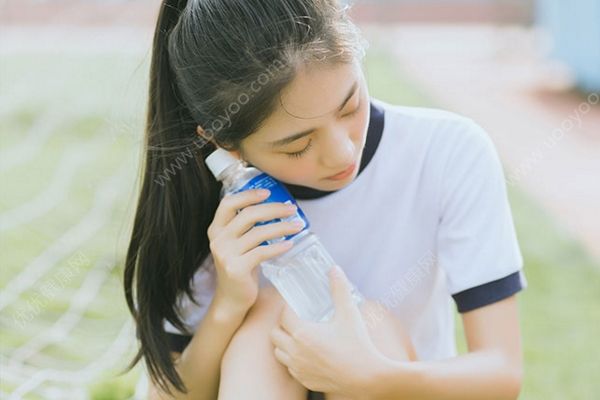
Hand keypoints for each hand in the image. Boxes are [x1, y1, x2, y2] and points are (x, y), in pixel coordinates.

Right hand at [207, 189, 303, 314]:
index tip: (268, 192)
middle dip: (274, 209)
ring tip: (298, 226)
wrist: (231, 299)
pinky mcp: (236, 269)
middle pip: (248, 215)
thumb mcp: (238, 244)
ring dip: (282, 227)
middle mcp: (218, 240)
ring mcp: (225, 254)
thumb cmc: (240, 267)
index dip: (248, 195)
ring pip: (258, 233)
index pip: (228, 203)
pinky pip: (262, 252)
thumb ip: (247, 227)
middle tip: (292, 209)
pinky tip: (290, 245)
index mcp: (216, 229)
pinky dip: (278, 247)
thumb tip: (277, 207)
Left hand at [270, 265, 384, 396]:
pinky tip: (307, 352)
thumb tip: (334, 269)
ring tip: (298, 335)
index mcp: (302, 333)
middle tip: (295, 318)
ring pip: (278, 351)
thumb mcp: (349, 314)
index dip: (288, 307)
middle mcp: (295, 351)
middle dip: (282, 324)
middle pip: (275, 333)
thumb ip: (340, 290)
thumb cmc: (358, 346)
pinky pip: (289, 366)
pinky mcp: (304, 380)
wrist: (368, 378)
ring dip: (284, 342)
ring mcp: (298, 368)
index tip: (294, 303)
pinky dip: (293, 358)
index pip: (284, 315)